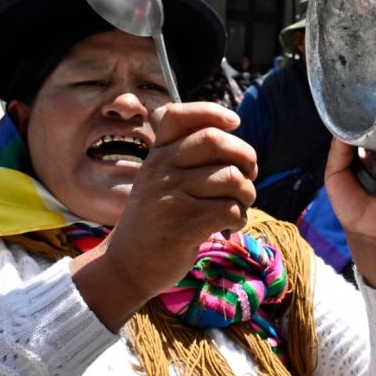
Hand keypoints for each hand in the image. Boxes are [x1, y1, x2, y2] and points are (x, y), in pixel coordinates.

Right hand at [71, 102, 257, 329]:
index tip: (235, 122)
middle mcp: (160, 168)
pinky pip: (230, 209)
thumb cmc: (155, 220)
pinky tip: (229, 226)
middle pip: (215, 141)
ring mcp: (170, 195)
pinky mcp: (182, 224)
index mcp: (156, 154)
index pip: (178, 115)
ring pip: (231, 178)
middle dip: (246, 157)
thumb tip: (235, 141)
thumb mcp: (158, 181)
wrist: (127, 264)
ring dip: (247, 194)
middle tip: (248, 176)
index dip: (211, 111)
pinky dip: (239, 218)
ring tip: (239, 207)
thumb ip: (186, 158)